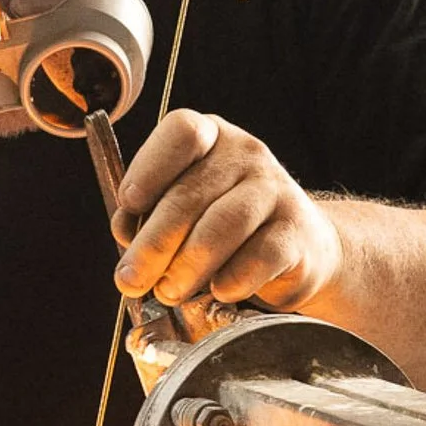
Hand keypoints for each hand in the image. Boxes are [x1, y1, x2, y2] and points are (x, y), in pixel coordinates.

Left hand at [113, 110, 341, 309]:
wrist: (299, 246)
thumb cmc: (224, 226)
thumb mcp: (183, 210)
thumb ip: (149, 215)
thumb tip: (126, 234)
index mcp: (211, 137)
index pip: (182, 133)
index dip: (149, 168)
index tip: (129, 205)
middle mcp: (245, 156)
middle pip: (191, 194)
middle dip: (154, 243)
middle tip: (131, 280)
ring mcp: (276, 191)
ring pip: (224, 225)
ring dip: (187, 265)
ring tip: (169, 292)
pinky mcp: (297, 233)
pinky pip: (260, 256)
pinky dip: (232, 279)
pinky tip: (217, 292)